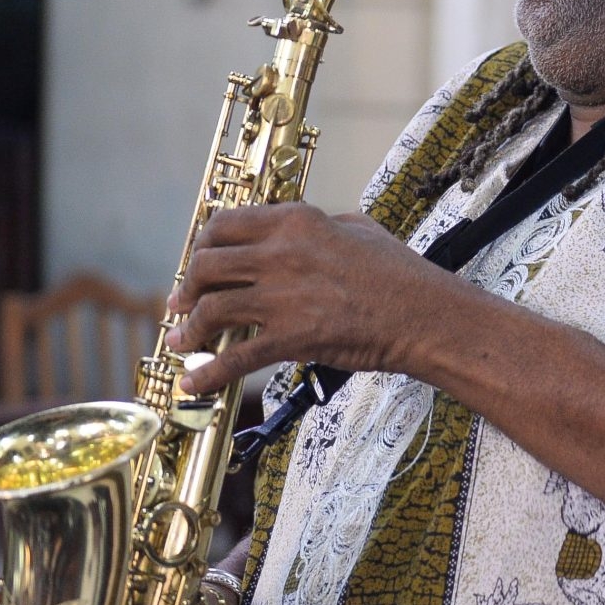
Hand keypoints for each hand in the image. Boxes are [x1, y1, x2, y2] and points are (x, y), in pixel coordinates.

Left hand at [164, 204, 465, 397]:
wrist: (424, 316)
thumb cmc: (399, 274)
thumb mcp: (357, 228)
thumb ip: (319, 225)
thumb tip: (297, 229)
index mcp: (295, 220)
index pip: (223, 225)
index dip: (200, 246)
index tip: (196, 264)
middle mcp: (281, 253)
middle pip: (207, 265)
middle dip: (186, 288)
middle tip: (180, 304)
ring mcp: (284, 296)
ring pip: (211, 309)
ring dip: (189, 329)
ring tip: (181, 342)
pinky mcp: (292, 337)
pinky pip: (236, 357)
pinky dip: (208, 373)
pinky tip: (194, 383)